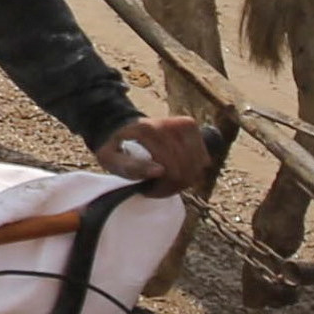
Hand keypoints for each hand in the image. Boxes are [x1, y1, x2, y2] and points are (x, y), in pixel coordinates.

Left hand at [101, 117, 218, 196]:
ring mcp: (183, 123)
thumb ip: (130, 167)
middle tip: (155, 189)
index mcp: (147, 131)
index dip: (161, 188)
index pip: (170, 170)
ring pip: (196, 167)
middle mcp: (168, 124)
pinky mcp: (192, 125)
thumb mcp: (110, 159)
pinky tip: (178, 171)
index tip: (147, 190)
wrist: (123, 125)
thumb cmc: (116, 147)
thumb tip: (160, 171)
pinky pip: (203, 159)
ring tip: (165, 182)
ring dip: (182, 181)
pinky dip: (193, 171)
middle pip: (184, 171)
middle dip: (171, 186)